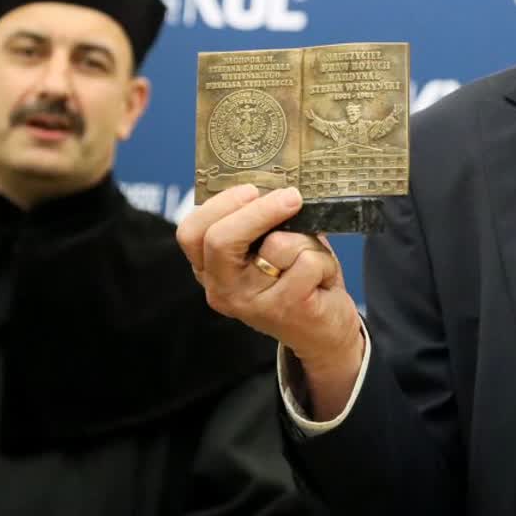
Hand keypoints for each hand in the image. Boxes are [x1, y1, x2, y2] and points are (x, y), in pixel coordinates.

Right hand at [177, 185, 364, 416]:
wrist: (324, 331)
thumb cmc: (296, 279)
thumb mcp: (270, 248)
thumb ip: (262, 223)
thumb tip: (275, 185)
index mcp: (211, 269)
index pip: (191, 233)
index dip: (219, 205)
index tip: (250, 188)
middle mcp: (222, 289)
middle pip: (221, 238)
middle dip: (259, 210)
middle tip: (291, 196)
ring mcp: (251, 303)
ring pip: (278, 245)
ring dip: (306, 240)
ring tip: (310, 258)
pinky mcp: (285, 309)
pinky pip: (308, 262)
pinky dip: (325, 261)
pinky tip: (323, 279)